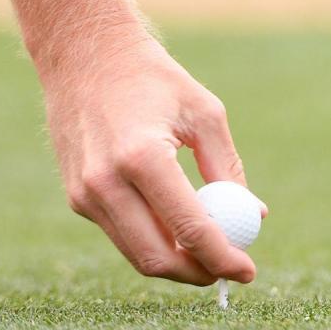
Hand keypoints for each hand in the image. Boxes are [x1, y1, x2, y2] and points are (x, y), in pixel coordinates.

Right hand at [41, 36, 264, 285]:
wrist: (84, 56)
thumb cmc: (153, 80)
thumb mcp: (205, 115)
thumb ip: (228, 170)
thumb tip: (253, 215)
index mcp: (142, 157)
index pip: (190, 229)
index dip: (223, 259)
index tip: (248, 272)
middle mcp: (106, 182)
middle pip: (157, 258)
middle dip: (198, 274)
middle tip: (226, 270)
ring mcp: (85, 194)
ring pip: (136, 254)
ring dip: (177, 263)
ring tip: (208, 250)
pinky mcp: (77, 197)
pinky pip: (122, 234)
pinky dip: (153, 240)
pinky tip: (176, 226)